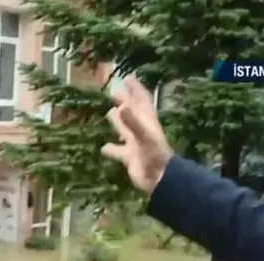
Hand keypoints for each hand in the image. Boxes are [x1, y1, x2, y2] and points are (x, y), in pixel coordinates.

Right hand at [100, 76, 173, 193]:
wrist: (159, 179)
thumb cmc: (154, 155)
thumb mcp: (143, 136)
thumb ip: (132, 122)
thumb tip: (120, 107)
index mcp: (146, 122)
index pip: (141, 100)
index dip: (135, 89)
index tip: (127, 78)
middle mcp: (141, 130)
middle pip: (132, 112)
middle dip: (125, 101)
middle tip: (115, 91)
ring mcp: (135, 143)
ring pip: (125, 129)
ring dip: (118, 121)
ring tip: (110, 112)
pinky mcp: (129, 157)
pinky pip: (118, 150)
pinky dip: (111, 148)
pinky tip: (104, 147)